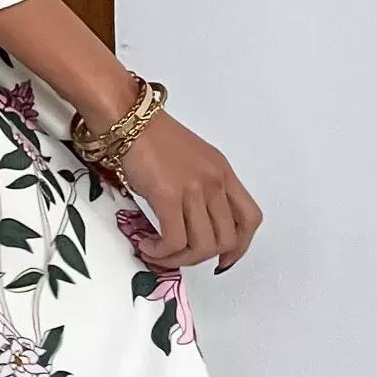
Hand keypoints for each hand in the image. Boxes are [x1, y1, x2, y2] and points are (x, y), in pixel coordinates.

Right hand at [117, 108, 261, 272]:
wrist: (126, 118)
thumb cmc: (149, 135)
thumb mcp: (190, 159)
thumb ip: (199, 187)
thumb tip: (192, 222)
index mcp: (222, 171)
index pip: (250, 218)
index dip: (240, 246)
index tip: (225, 259)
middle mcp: (214, 181)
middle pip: (226, 239)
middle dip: (202, 257)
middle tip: (179, 256)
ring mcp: (193, 188)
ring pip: (202, 246)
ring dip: (179, 259)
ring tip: (159, 252)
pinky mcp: (168, 195)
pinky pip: (174, 240)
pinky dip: (162, 252)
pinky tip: (148, 245)